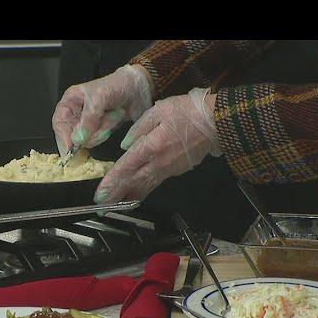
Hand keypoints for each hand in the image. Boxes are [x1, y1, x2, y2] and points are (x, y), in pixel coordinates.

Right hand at [52, 64, 153, 155]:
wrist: (139, 89)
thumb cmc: (117, 86)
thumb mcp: (99, 98)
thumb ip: (88, 119)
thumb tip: (78, 139)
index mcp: (70, 101)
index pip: (59, 122)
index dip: (63, 136)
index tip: (70, 148)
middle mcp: (76, 113)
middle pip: (71, 134)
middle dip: (87, 133)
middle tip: (101, 128)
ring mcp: (88, 124)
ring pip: (86, 139)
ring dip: (101, 130)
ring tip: (112, 115)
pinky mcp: (99, 130)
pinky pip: (97, 140)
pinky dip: (107, 132)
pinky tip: (115, 120)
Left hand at [94, 88, 220, 203]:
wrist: (217, 121)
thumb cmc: (188, 111)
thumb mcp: (159, 110)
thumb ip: (138, 128)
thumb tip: (125, 145)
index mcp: (151, 146)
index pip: (126, 168)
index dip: (111, 182)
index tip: (100, 194)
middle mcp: (158, 162)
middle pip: (132, 183)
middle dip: (115, 196)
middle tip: (101, 207)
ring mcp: (168, 169)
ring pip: (144, 187)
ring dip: (127, 198)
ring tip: (114, 206)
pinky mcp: (176, 171)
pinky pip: (154, 184)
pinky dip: (142, 192)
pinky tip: (135, 197)